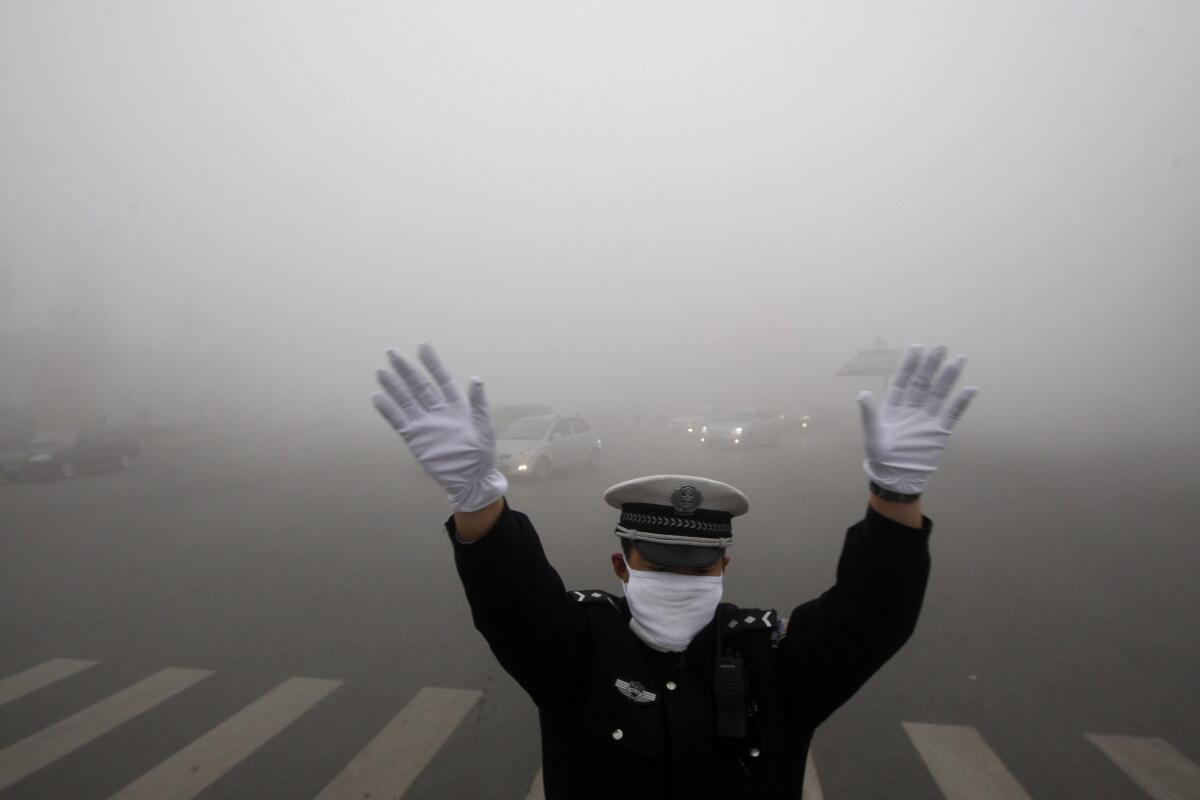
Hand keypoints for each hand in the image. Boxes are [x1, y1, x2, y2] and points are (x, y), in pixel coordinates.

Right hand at [372, 342, 507, 511]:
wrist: (471, 479)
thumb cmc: (482, 454)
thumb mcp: (484, 427)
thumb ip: (478, 403)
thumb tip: (476, 378)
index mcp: (456, 405)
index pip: (442, 378)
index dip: (432, 362)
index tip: (422, 345)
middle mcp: (437, 411)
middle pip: (419, 385)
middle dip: (406, 369)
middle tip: (392, 352)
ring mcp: (425, 424)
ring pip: (406, 400)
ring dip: (394, 386)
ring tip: (380, 371)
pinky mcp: (415, 438)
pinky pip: (399, 421)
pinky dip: (388, 410)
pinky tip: (377, 397)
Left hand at [856, 344, 977, 495]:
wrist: (897, 479)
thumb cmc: (881, 457)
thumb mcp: (873, 435)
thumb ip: (869, 414)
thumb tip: (862, 393)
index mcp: (894, 407)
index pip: (903, 381)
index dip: (909, 365)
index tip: (917, 347)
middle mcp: (912, 409)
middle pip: (923, 383)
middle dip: (931, 365)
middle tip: (941, 346)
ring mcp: (927, 419)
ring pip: (939, 394)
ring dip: (948, 377)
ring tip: (959, 359)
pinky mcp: (939, 432)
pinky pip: (952, 414)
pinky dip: (960, 403)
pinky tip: (970, 389)